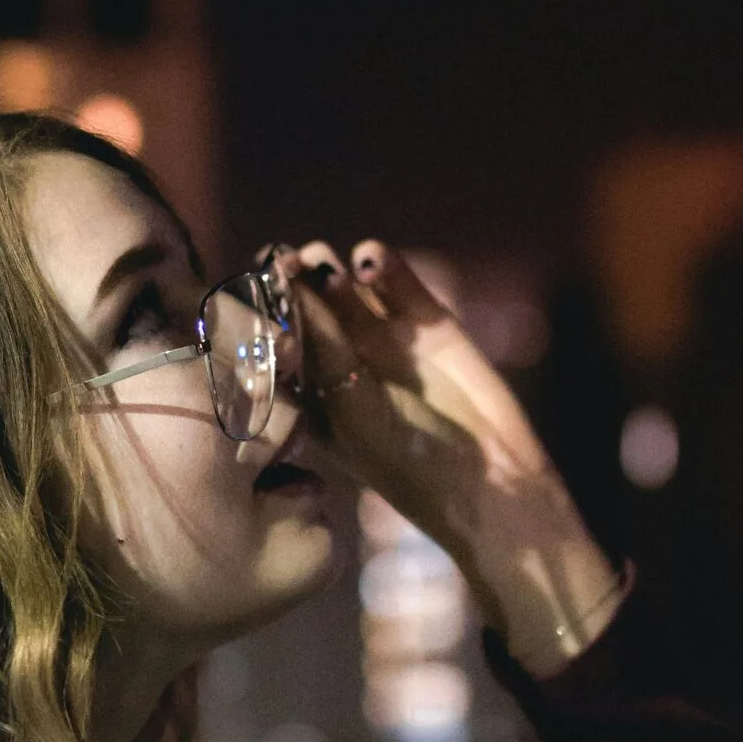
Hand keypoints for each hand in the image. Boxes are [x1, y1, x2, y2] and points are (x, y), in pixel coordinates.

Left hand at [283, 239, 624, 675]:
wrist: (489, 483)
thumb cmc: (409, 465)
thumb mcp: (357, 414)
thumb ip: (329, 355)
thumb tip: (300, 294)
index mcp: (309, 395)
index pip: (275, 342)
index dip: (263, 312)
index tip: (252, 287)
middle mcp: (340, 362)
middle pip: (306, 307)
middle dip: (293, 282)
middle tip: (284, 262)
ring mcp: (383, 339)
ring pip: (347, 289)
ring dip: (330, 270)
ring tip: (324, 263)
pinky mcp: (428, 322)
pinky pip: (398, 284)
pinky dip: (384, 266)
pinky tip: (371, 258)